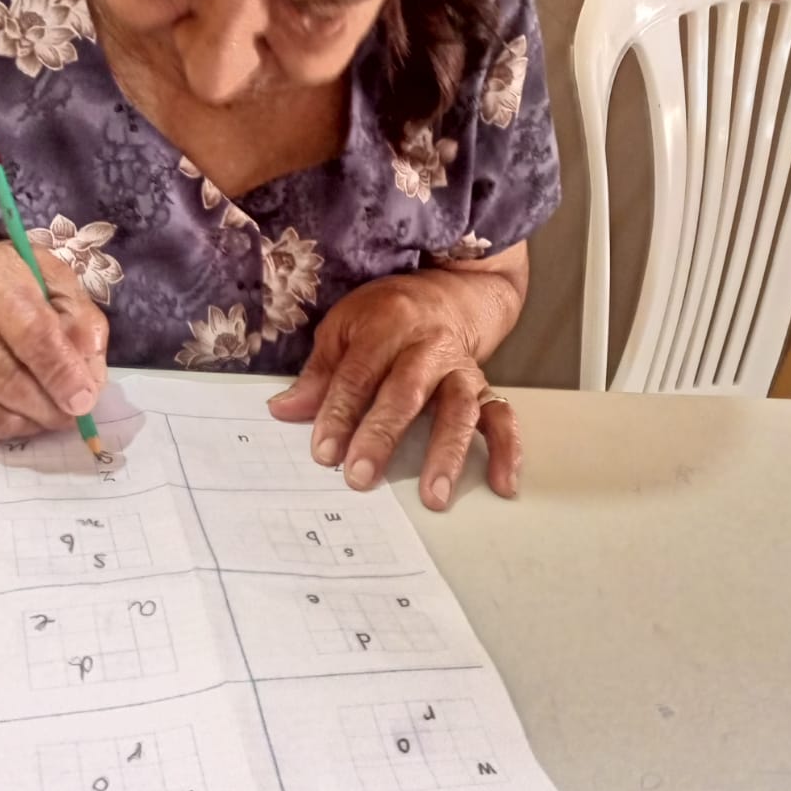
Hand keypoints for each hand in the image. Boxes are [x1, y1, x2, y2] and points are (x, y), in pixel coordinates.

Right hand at [0, 243, 107, 446]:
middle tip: (74, 415)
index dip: (61, 374)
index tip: (84, 401)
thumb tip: (91, 377)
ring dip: (32, 424)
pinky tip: (22, 414)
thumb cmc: (10, 284)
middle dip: (51, 408)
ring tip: (51, 414)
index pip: (32, 335)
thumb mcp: (54, 280)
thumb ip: (82, 321)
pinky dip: (7, 431)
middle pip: (11, 382)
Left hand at [268, 272, 519, 510]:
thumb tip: (283, 410)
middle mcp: (429, 348)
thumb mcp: (344, 328)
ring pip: (458, 410)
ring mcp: (461, 370)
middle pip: (406, 394)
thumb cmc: (387, 315)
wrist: (449, 294)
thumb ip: (320, 373)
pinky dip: (507, 450)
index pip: (358, 375)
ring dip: (447, 454)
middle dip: (382, 436)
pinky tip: (502, 484)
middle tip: (361, 477)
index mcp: (387, 327)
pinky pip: (502, 417)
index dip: (339, 414)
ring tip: (434, 496)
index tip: (323, 452)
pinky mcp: (485, 388)